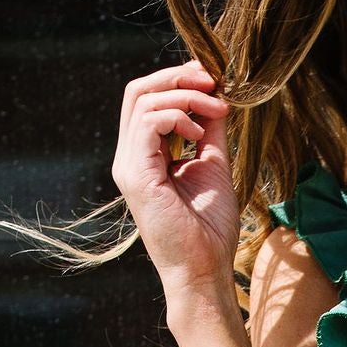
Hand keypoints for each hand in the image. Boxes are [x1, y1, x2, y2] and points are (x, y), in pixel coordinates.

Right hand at [110, 57, 240, 301]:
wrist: (203, 270)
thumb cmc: (208, 229)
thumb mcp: (213, 165)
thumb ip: (209, 130)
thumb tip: (215, 96)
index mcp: (144, 155)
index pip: (148, 99)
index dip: (178, 80)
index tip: (214, 81)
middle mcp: (130, 157)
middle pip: (138, 91)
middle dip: (177, 76)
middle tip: (212, 80)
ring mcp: (129, 165)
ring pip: (142, 100)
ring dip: (185, 95)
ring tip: (217, 109)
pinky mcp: (136, 175)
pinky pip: (148, 122)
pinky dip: (177, 115)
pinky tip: (199, 132)